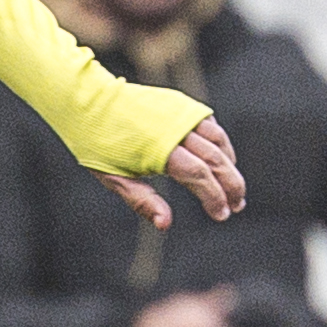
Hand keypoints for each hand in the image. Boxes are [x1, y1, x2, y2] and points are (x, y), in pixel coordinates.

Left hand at [104, 114, 245, 226]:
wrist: (89, 101)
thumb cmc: (98, 144)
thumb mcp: (114, 178)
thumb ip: (143, 201)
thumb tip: (165, 225)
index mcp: (159, 148)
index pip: (199, 176)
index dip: (214, 197)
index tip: (222, 215)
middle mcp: (175, 127)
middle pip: (216, 159)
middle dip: (231, 185)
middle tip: (237, 206)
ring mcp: (181, 112)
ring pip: (218, 141)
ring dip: (231, 166)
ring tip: (233, 188)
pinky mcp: (182, 103)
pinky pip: (211, 126)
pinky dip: (222, 146)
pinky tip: (223, 162)